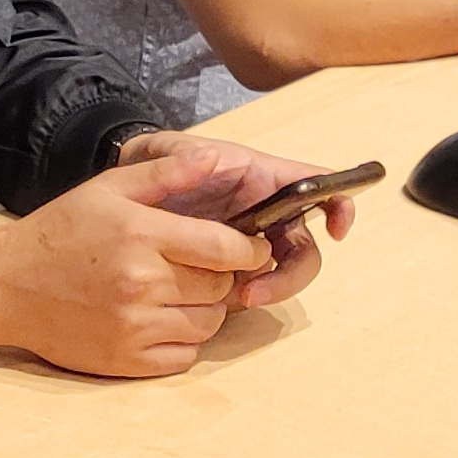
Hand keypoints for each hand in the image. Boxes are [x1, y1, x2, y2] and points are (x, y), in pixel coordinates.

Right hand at [0, 143, 274, 375]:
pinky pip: (185, 356)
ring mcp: (134, 326)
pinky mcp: (126, 361)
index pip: (223, 248)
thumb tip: (215, 157)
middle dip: (223, 275)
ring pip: (208, 324)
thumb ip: (165, 173)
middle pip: (220, 287)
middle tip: (206, 266)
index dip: (249, 249)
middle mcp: (141, 283)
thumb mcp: (107, 188)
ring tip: (181, 291)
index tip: (252, 246)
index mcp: (141, 235)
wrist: (6, 286)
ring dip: (206, 308)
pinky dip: (184, 339)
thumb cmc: (60, 231)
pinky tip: (162, 318)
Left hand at [111, 130, 355, 308]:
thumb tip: (216, 157)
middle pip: (303, 247)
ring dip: (270, 289)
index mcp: (260, 178)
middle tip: (258, 292)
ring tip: (237, 300)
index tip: (337, 232)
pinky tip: (217, 303)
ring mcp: (248, 243)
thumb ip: (184, 157)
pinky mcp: (228, 268)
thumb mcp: (165, 153)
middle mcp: (264, 212)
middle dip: (291, 274)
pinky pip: (250, 287)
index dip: (338, 205)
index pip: (315, 185)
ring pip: (280, 272)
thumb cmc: (151, 165)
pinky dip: (244, 299)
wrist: (118, 197)